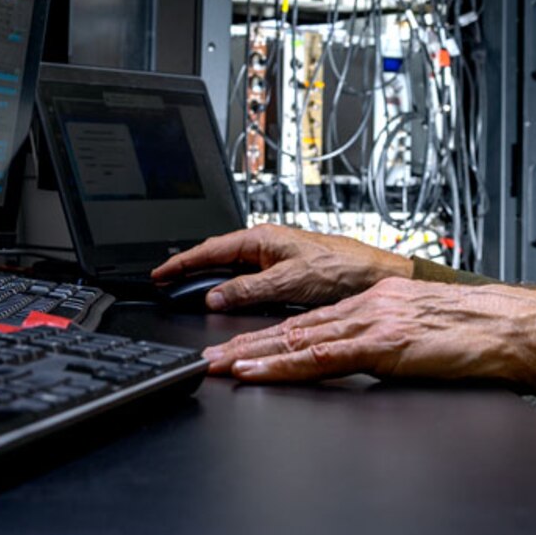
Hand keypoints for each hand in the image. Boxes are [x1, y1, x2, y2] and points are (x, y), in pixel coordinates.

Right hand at [149, 224, 412, 310]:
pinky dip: (229, 284)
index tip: (160, 273)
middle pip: (217, 255)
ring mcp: (275, 256)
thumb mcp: (289, 281)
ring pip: (232, 266)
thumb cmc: (342, 269)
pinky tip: (224, 293)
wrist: (375, 275)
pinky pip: (247, 276)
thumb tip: (215, 296)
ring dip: (209, 277)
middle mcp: (267, 243)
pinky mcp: (285, 269)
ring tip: (186, 287)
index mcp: (263, 238)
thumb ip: (248, 289)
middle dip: (189, 267)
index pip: (211, 249)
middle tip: (165, 281)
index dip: (182, 262)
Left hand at [201, 278, 535, 396]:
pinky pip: (322, 355)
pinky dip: (284, 364)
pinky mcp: (382, 343)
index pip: (312, 320)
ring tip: (219, 366)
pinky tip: (259, 370)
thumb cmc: (479, 334)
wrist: (511, 326)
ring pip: (298, 338)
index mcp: (377, 301)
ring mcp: (372, 322)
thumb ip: (389, 341)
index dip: (271, 335)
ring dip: (253, 354)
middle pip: (294, 326)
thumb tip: (371, 359)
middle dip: (247, 343)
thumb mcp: (422, 333)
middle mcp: (368, 305)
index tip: (240, 348)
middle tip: (209, 357)